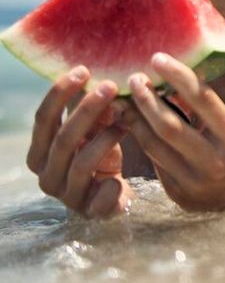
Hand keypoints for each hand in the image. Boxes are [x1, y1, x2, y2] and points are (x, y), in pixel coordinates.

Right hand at [26, 66, 132, 217]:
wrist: (113, 196)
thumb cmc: (100, 154)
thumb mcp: (95, 129)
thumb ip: (92, 109)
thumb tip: (98, 75)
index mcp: (40, 152)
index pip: (44, 120)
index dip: (60, 94)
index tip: (83, 70)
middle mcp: (46, 174)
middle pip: (63, 139)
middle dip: (87, 110)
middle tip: (111, 86)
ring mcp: (66, 195)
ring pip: (82, 164)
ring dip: (106, 139)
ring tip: (128, 120)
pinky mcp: (89, 212)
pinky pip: (98, 199)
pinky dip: (109, 187)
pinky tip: (119, 179)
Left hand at [125, 53, 224, 210]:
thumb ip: (203, 110)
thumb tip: (170, 81)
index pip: (202, 100)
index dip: (178, 76)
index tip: (158, 58)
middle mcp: (214, 161)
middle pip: (169, 126)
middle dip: (146, 100)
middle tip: (133, 79)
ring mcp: (194, 181)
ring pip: (154, 146)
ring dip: (135, 120)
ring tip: (124, 101)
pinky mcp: (177, 194)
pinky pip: (154, 162)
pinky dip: (142, 140)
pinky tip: (132, 125)